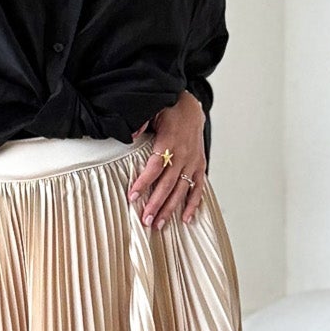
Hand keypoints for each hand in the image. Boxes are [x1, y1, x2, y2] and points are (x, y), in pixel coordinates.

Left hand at [128, 91, 206, 229]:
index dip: (143, 182)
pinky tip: (186, 218)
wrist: (191, 106)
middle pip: (168, 183)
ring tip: (159, 224)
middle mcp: (183, 154)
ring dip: (171, 208)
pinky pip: (198, 187)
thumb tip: (130, 135)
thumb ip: (141, 123)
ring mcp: (193, 161)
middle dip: (156, 203)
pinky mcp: (200, 165)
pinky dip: (193, 203)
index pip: (155, 166)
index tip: (132, 196)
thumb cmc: (169, 111)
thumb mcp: (153, 111)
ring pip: (181, 189)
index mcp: (169, 141)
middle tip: (146, 219)